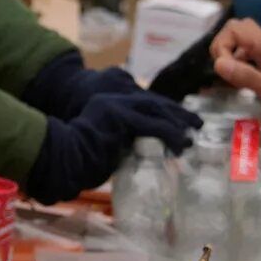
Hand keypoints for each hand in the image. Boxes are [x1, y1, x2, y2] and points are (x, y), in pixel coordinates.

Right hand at [24, 91, 200, 203]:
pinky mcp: (121, 118)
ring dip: (177, 123)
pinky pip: (152, 125)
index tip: (181, 120)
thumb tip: (140, 154)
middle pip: (154, 103)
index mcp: (109, 105)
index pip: (143, 104)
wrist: (63, 158)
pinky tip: (181, 142)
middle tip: (196, 123)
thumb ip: (120, 142)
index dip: (165, 111)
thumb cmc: (78, 160)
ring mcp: (117, 107)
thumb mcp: (104, 145)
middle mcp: (114, 101)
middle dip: (177, 113)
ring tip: (192, 135)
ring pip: (156, 111)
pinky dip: (170, 133)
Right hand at [211, 19, 260, 122]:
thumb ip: (245, 76)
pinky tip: (244, 79)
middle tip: (226, 69)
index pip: (234, 28)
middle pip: (238, 29)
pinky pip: (251, 51)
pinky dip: (242, 60)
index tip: (223, 68)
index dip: (221, 45)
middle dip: (225, 46)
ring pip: (243, 40)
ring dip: (232, 55)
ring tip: (234, 78)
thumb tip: (218, 63)